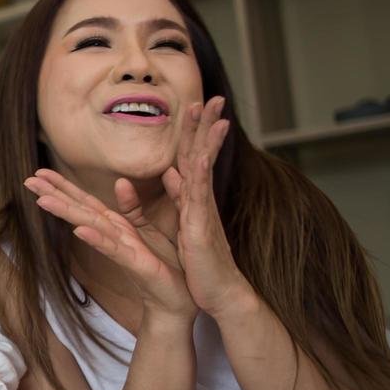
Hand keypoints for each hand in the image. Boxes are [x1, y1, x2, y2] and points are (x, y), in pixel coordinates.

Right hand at [26, 170, 196, 320]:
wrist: (176, 300)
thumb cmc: (162, 265)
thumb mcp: (148, 229)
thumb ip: (132, 207)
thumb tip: (120, 181)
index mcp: (116, 226)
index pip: (85, 201)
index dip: (64, 185)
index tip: (40, 171)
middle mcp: (112, 236)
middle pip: (80, 210)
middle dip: (54, 195)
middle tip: (28, 180)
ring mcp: (120, 249)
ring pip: (89, 226)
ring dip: (66, 213)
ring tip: (42, 200)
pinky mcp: (135, 263)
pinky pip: (114, 249)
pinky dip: (96, 239)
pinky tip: (78, 230)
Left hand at [162, 96, 253, 317]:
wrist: (217, 292)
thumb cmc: (200, 260)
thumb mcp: (181, 223)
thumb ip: (176, 196)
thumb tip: (172, 171)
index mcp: (193, 197)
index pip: (193, 156)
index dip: (194, 130)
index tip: (197, 104)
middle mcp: (201, 199)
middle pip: (202, 153)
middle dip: (206, 125)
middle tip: (214, 97)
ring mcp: (203, 210)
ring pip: (203, 167)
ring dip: (207, 140)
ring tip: (215, 114)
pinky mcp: (201, 226)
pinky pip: (198, 196)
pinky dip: (198, 174)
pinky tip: (199, 155)